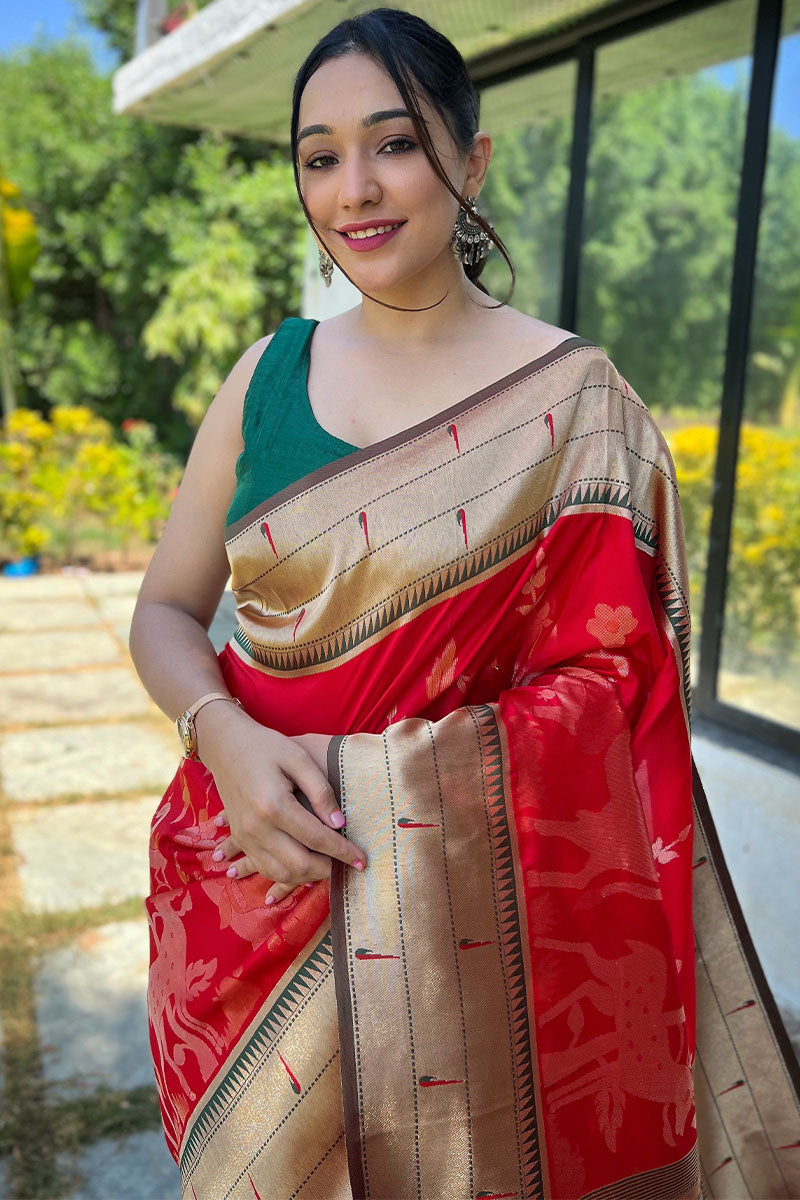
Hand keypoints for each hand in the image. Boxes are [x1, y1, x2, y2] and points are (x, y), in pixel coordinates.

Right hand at [196, 705, 365, 904]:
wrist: (226, 745)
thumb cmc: (266, 746)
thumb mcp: (299, 759)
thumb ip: (321, 791)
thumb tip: (339, 824)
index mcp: (274, 805)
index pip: (316, 838)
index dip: (342, 852)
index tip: (362, 861)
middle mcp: (256, 827)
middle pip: (298, 864)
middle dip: (328, 870)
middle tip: (349, 867)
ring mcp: (245, 836)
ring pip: (279, 872)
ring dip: (307, 877)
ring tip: (330, 869)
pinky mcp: (239, 837)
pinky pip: (263, 867)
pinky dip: (285, 875)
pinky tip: (303, 871)